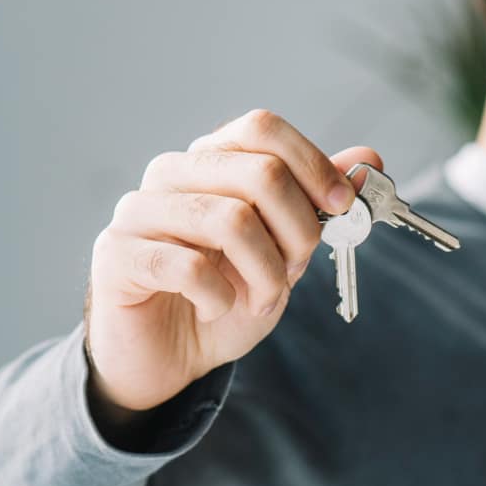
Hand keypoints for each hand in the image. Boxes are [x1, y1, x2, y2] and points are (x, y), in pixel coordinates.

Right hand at [86, 109, 382, 411]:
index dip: (312, 164)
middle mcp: (171, 175)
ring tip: (259, 300)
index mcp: (212, 163)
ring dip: (265, 274)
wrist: (167, 357)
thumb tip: (367, 157)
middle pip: (259, 172)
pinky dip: (219, 298)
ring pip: (231, 220)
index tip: (342, 206)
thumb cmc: (223, 299)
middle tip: (295, 272)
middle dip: (298, 232)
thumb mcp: (284, 254)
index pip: (262, 128)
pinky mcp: (118, 255)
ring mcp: (139, 211)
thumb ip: (317, 205)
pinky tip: (215, 309)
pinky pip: (187, 267)